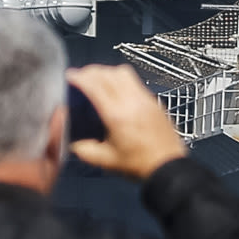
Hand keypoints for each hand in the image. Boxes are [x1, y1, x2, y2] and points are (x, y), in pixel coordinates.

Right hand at [67, 65, 186, 180]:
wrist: (168, 167)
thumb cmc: (137, 165)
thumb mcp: (105, 160)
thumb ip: (84, 150)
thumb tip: (72, 141)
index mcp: (117, 115)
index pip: (96, 86)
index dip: (80, 78)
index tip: (70, 76)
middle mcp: (132, 102)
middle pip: (108, 74)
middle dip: (91, 72)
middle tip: (81, 77)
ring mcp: (146, 99)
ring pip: (124, 73)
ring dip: (107, 72)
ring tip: (98, 80)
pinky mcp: (154, 101)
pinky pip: (135, 81)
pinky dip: (121, 79)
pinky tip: (116, 90)